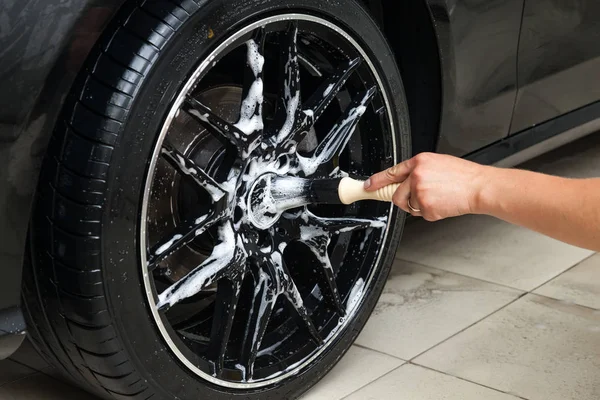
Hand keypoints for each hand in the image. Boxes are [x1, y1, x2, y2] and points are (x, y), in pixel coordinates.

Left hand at [364, 152, 487, 220]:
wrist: (479, 187)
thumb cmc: (463, 176)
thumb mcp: (438, 163)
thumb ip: (419, 170)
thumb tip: (404, 181)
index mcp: (419, 161)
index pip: (391, 172)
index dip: (377, 181)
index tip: (367, 186)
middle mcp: (417, 176)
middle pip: (397, 194)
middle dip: (404, 199)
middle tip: (419, 197)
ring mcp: (420, 192)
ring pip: (409, 206)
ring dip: (420, 205)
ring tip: (438, 197)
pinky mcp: (426, 207)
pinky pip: (421, 214)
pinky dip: (431, 212)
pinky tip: (443, 203)